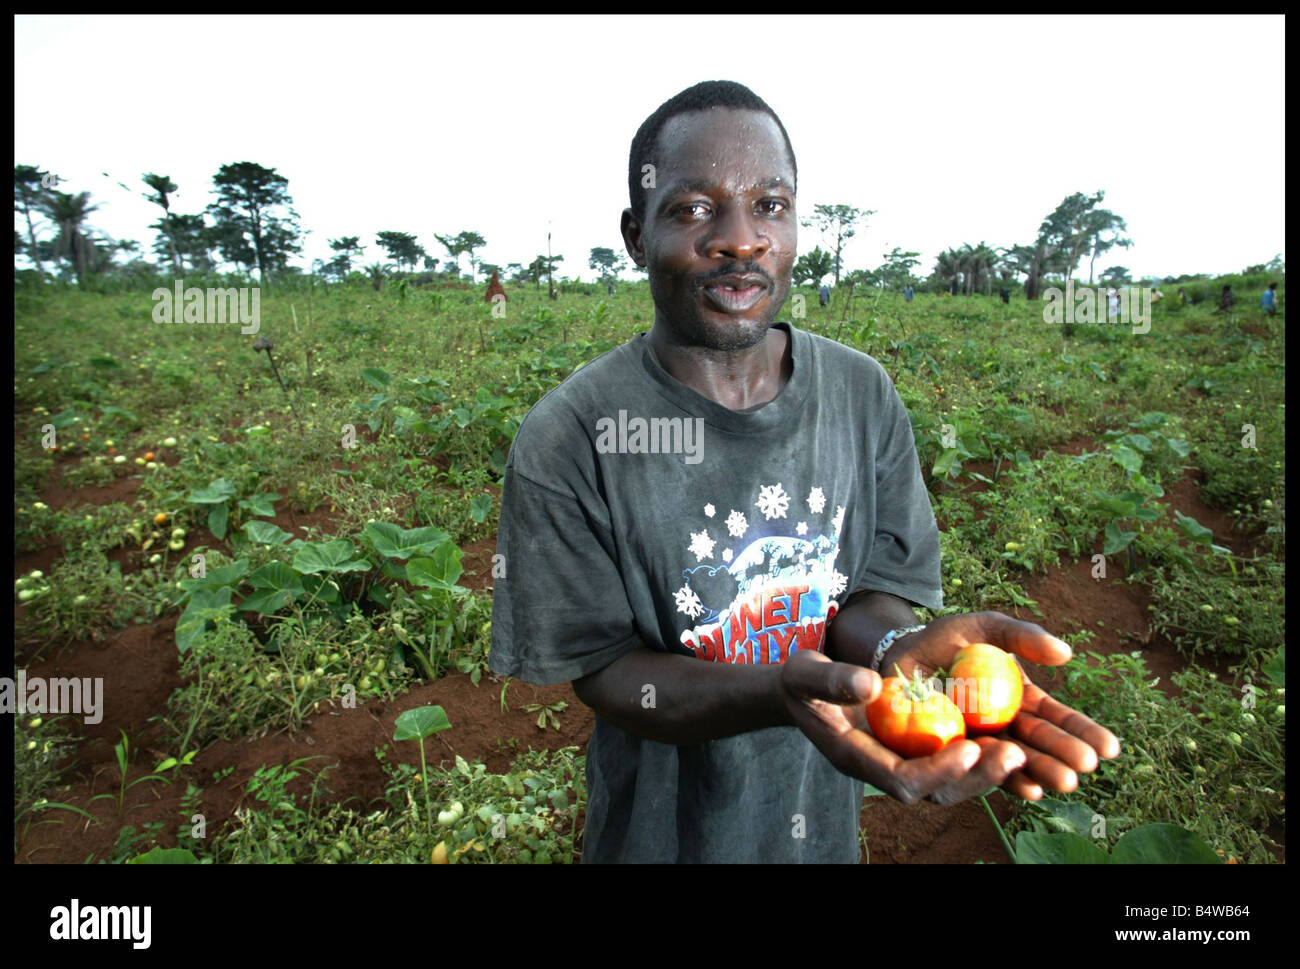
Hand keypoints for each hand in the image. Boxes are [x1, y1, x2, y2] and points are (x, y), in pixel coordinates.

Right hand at [780, 648, 992, 805]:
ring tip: (1021, 751)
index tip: (968, 748)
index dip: (936, 769)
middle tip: (1012, 754)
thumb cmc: (800, 682)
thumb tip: (872, 684)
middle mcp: (881, 769)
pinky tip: (1009, 740)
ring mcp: (898, 762)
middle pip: (934, 791)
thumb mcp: (805, 674)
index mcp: (855, 757)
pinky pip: (949, 763)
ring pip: (948, 781)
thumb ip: (832, 680)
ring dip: (984, 771)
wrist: (802, 692)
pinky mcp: (912, 751)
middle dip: (974, 776)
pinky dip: (979, 757)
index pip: (901, 779)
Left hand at [878, 611, 1120, 803]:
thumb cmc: (943, 641)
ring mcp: (977, 744)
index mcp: (1019, 700)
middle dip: (1062, 758)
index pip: (1056, 720)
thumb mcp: (984, 628)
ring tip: (1061, 780)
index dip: (1082, 733)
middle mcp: (1003, 728)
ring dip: (1038, 772)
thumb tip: (1065, 654)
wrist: (897, 655)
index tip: (1108, 747)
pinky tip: (1024, 788)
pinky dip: (1001, 781)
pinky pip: (975, 773)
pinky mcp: (949, 757)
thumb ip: (1021, 637)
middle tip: (1084, 766)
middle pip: (1038, 747)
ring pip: (1012, 763)